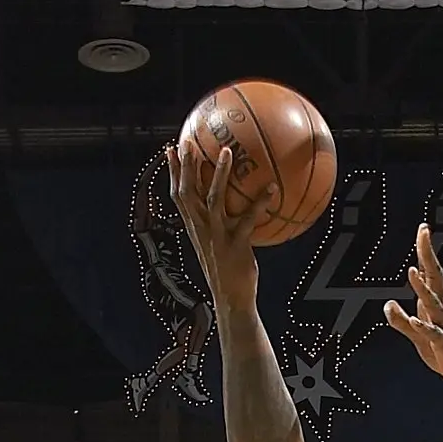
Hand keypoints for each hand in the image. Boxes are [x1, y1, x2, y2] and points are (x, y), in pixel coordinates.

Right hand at [165, 133, 265, 304]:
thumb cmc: (228, 272)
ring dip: (219, 173)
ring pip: (213, 199)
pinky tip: (272, 188)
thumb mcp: (219, 245)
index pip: (178, 195)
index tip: (170, 149)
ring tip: (226, 151)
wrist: (232, 300)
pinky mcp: (236, 244)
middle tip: (187, 141)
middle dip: (184, 166)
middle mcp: (201, 229)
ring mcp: (217, 235)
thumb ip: (220, 224)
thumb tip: (232, 205)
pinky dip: (260, 203)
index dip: (172, 172)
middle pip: (187, 192)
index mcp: (194, 227)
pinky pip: (248, 219)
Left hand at [382, 223, 442, 386]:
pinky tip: (415, 321)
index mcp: (435, 305)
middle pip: (435, 278)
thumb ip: (400, 321)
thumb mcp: (416, 336)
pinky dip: (424, 328)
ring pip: (433, 303)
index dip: (425, 252)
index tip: (423, 228)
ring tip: (412, 271)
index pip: (429, 273)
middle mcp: (441, 311)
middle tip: (424, 232)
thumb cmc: (442, 352)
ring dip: (422, 288)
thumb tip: (388, 304)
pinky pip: (434, 335)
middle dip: (428, 255)